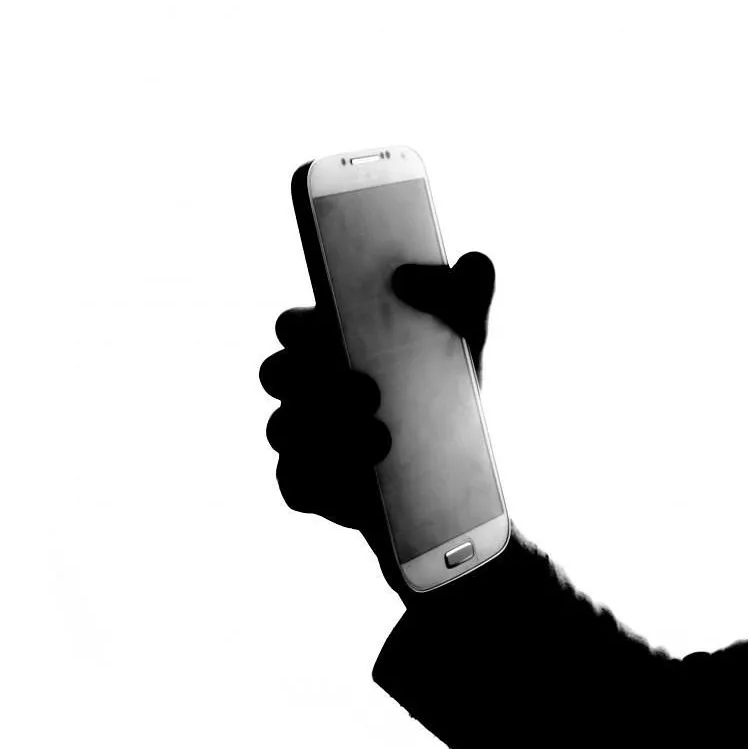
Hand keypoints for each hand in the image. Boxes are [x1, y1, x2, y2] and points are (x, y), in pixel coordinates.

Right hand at [259, 252, 497, 601]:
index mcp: (330, 343)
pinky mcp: (308, 487)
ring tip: (384, 438)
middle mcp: (305, 389)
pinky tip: (369, 477)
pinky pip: (295, 482)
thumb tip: (473, 261)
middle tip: (370, 389)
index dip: (302, 325)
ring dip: (329, 432)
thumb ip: (470, 295)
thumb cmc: (446, 394)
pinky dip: (328, 479)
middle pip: (274, 373)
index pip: (290, 326)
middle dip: (313, 379)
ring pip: (281, 429)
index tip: (332, 328)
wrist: (457, 479)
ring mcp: (301, 440)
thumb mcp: (466, 343)